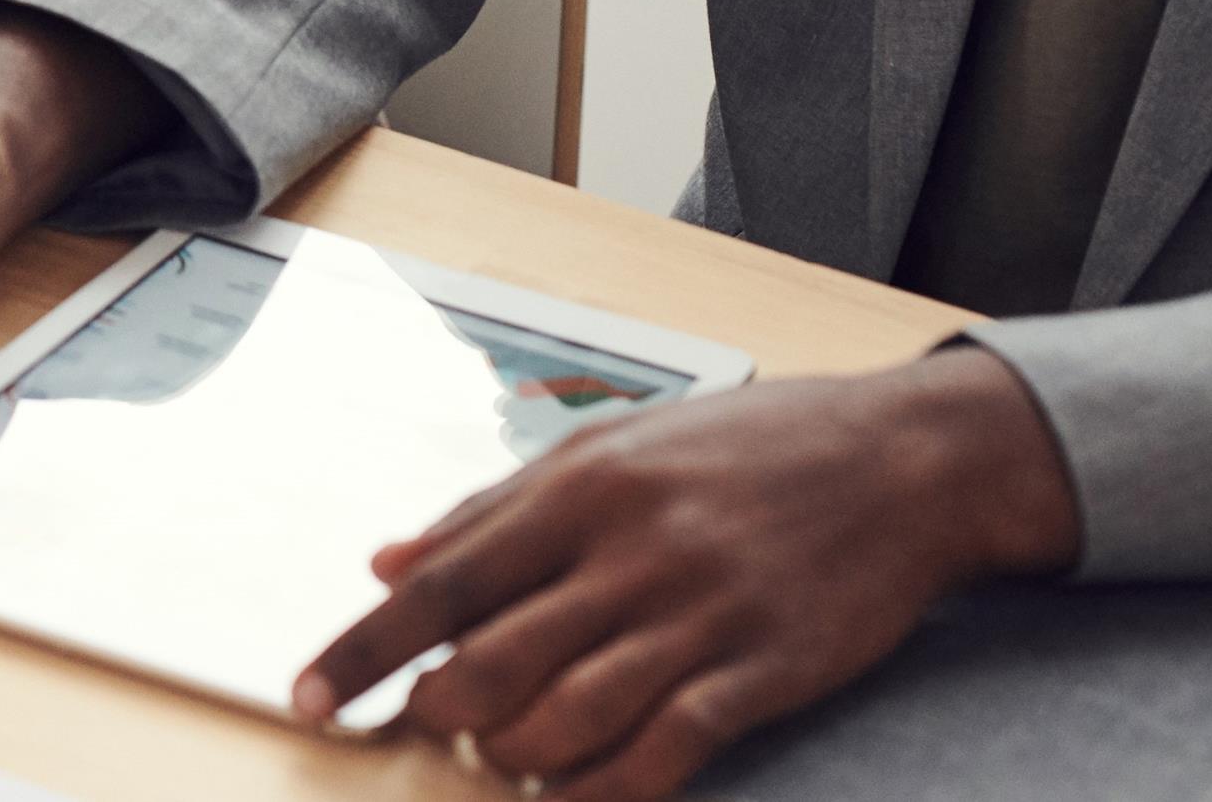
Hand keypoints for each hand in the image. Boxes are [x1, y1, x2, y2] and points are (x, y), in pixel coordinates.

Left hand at [294, 346, 1082, 798]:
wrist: (903, 460)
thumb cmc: (747, 448)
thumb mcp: (611, 445)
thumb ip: (493, 508)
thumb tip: (386, 558)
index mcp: (579, 489)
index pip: (442, 583)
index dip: (364, 647)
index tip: (309, 696)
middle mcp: (629, 552)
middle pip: (491, 662)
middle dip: (437, 715)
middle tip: (425, 731)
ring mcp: (698, 615)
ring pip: (565, 717)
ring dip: (512, 757)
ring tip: (498, 760)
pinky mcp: (762, 670)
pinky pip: (664, 751)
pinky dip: (605, 790)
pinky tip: (576, 798)